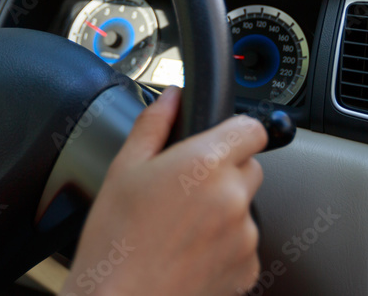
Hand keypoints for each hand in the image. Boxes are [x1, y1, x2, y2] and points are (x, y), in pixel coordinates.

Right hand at [61, 86, 267, 295]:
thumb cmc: (115, 243)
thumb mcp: (123, 170)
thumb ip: (153, 124)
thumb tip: (171, 98)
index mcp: (205, 163)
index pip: (252, 128)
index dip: (235, 131)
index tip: (219, 140)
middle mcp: (233, 197)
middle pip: (250, 168)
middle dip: (225, 173)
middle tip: (184, 190)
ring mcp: (244, 237)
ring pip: (245, 208)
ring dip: (224, 211)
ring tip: (180, 228)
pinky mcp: (247, 269)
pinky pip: (244, 245)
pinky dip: (224, 246)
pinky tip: (188, 252)